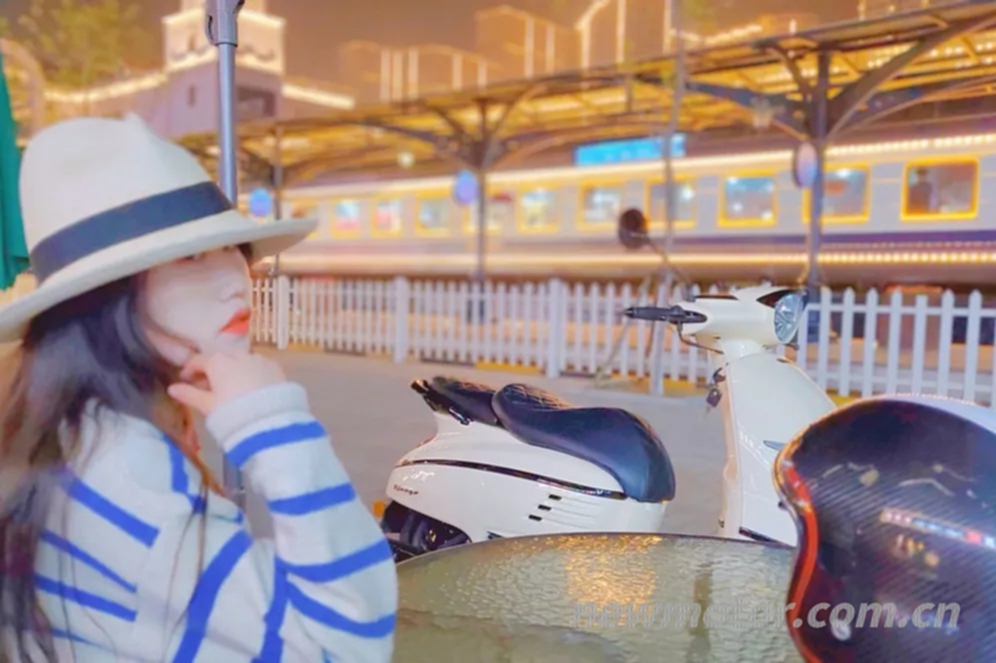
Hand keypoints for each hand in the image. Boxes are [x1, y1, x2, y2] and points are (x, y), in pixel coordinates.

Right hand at [167, 351, 286, 416]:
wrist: (271, 422)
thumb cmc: (232, 414)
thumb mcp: (207, 406)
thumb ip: (189, 395)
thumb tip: (172, 388)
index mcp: (218, 362)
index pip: (198, 360)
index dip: (189, 370)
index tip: (185, 380)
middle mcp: (239, 355)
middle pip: (221, 359)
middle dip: (213, 370)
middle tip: (208, 387)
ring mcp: (260, 360)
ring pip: (242, 361)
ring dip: (234, 370)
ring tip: (231, 389)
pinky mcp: (276, 368)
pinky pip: (259, 366)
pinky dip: (252, 373)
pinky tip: (252, 388)